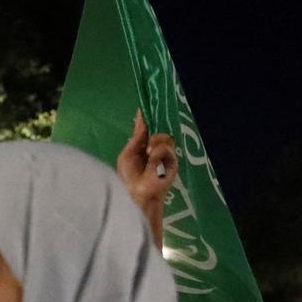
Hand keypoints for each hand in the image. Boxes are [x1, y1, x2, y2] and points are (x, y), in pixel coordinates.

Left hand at [115, 110, 177, 242]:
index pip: (147, 130)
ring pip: (165, 137)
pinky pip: (167, 148)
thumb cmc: (128, 177)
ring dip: (155, 142)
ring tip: (148, 153)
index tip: (144, 107)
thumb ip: (137, 136)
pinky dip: (159, 152)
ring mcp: (165, 157)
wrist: (137, 194)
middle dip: (152, 132)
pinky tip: (153, 161)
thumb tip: (140, 117)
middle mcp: (154, 151)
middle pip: (159, 131)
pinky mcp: (173, 163)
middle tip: (147, 135)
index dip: (146, 119)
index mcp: (142, 148)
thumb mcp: (128, 153)